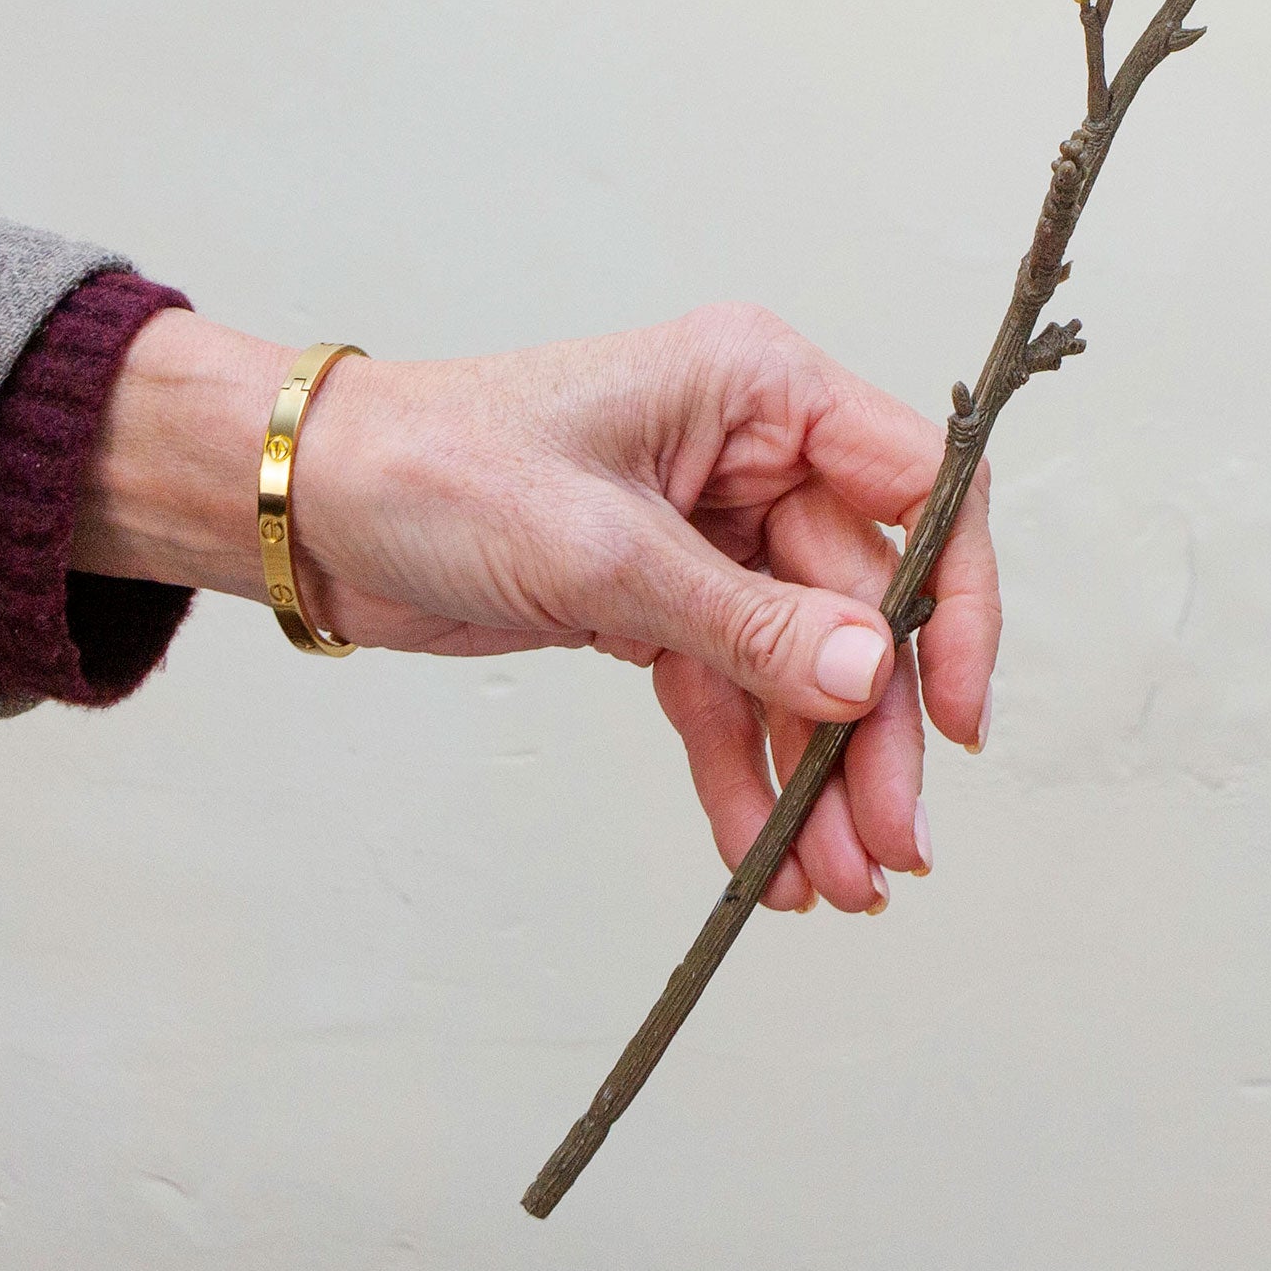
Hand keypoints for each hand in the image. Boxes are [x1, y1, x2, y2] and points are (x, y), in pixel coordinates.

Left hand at [73, 303, 998, 914]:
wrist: (313, 507)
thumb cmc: (439, 469)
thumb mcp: (603, 552)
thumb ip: (749, 622)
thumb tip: (874, 676)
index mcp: (759, 387)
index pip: (919, 488)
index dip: (957, 602)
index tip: (957, 718)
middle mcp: (751, 452)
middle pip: (865, 603)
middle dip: (877, 732)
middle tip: (893, 848)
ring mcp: (709, 531)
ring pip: (803, 664)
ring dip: (821, 774)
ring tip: (842, 883)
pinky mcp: (657, 598)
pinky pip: (731, 693)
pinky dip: (750, 774)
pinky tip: (771, 858)